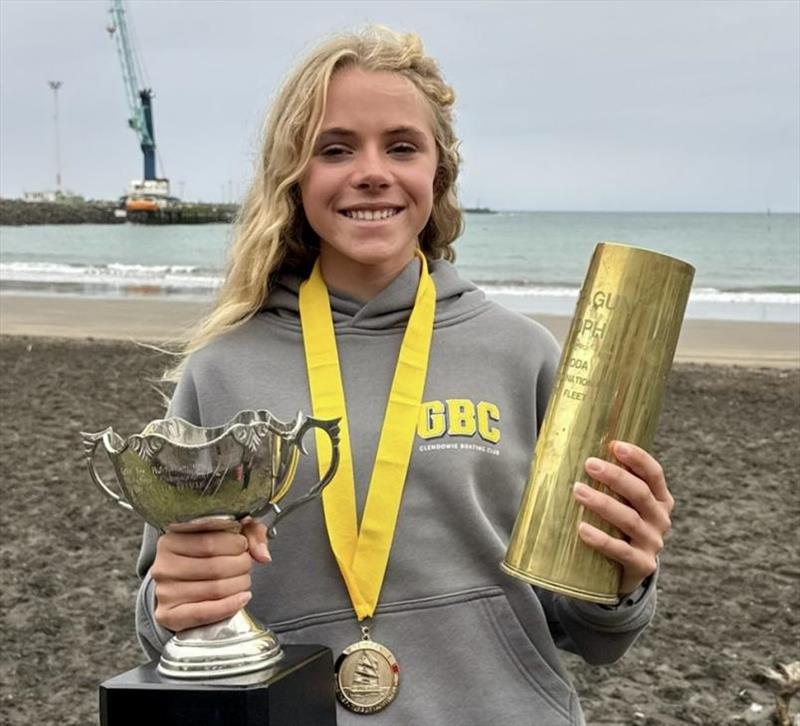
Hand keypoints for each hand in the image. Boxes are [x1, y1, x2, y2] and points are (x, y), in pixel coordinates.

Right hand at [150, 517, 270, 631]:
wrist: (182, 585)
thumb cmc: (204, 556)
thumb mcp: (228, 533)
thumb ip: (250, 533)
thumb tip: (262, 555)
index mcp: (171, 539)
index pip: (211, 541)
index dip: (237, 544)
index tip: (243, 546)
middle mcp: (163, 565)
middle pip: (215, 567)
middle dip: (241, 566)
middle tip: (246, 565)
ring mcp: (164, 591)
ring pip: (214, 589)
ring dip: (240, 585)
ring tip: (243, 580)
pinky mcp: (168, 615)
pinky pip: (204, 613)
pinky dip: (229, 606)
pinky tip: (242, 598)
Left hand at [572, 441, 673, 595]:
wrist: (626, 573)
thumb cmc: (618, 527)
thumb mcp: (624, 504)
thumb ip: (613, 484)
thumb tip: (575, 451)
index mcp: (660, 499)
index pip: (654, 474)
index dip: (638, 458)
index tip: (615, 445)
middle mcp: (660, 519)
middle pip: (640, 493)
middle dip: (615, 476)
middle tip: (589, 464)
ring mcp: (653, 543)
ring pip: (629, 519)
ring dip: (603, 503)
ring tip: (578, 491)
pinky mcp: (642, 565)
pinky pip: (621, 551)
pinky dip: (601, 539)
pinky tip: (582, 529)